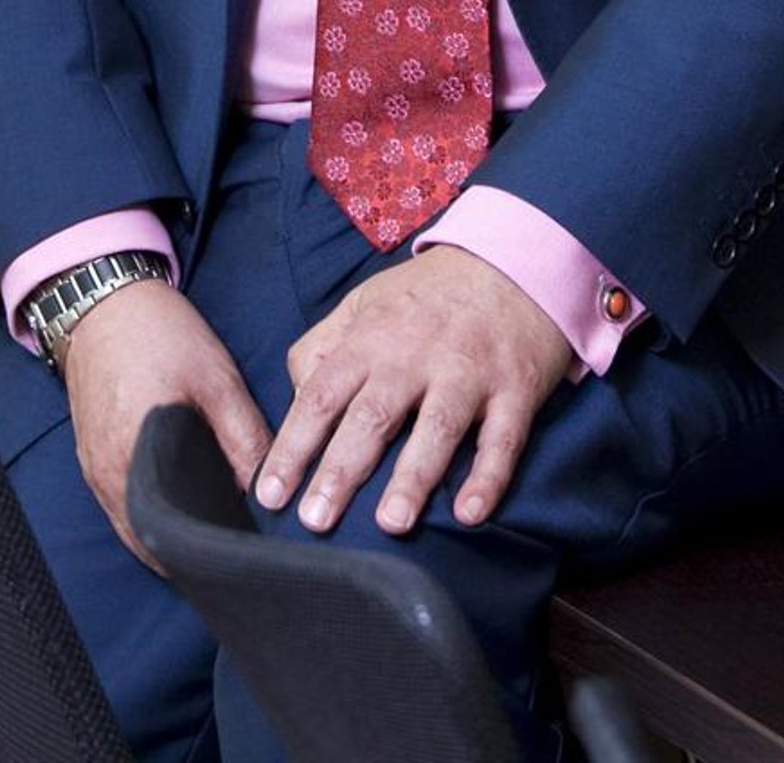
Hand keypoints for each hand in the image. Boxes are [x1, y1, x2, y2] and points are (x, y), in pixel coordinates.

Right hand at [60, 280, 272, 568]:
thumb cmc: (158, 333)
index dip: (205, 555)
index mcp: (133, 461)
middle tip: (232, 554)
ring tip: (212, 533)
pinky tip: (180, 504)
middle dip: (188, 554)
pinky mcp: (91, 456)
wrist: (104, 301)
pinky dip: (149, 514)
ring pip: (133, 528)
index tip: (237, 561)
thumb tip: (268, 488)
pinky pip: (121, 506)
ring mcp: (93, 470)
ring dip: (167, 537)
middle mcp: (105, 477)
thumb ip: (243, 436)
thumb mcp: (215, 379)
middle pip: (149, 541)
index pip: (170, 538)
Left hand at [255, 247, 571, 538]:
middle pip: (372, 416)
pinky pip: (502, 438)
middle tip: (315, 522)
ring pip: (437, 428)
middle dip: (341, 471)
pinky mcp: (515, 387)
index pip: (321, 396)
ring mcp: (468, 371)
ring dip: (413, 477)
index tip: (268, 495)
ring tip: (390, 524)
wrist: (514, 259)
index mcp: (372, 338)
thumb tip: (294, 400)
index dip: (293, 446)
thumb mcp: (366, 302)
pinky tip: (471, 514)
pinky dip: (488, 477)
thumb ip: (324, 346)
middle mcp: (416, 355)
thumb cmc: (429, 293)